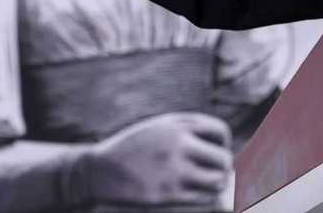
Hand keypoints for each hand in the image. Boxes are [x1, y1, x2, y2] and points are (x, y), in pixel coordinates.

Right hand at [76, 112, 232, 207]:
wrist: (100, 170)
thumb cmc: (134, 147)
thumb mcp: (159, 127)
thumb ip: (188, 132)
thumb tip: (223, 150)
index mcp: (177, 125)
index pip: (220, 132)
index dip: (223, 143)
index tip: (216, 150)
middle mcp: (178, 145)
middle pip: (223, 159)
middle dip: (222, 166)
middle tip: (214, 171)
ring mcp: (174, 170)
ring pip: (217, 180)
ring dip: (216, 183)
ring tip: (207, 183)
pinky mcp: (168, 194)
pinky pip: (203, 198)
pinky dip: (205, 197)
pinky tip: (195, 193)